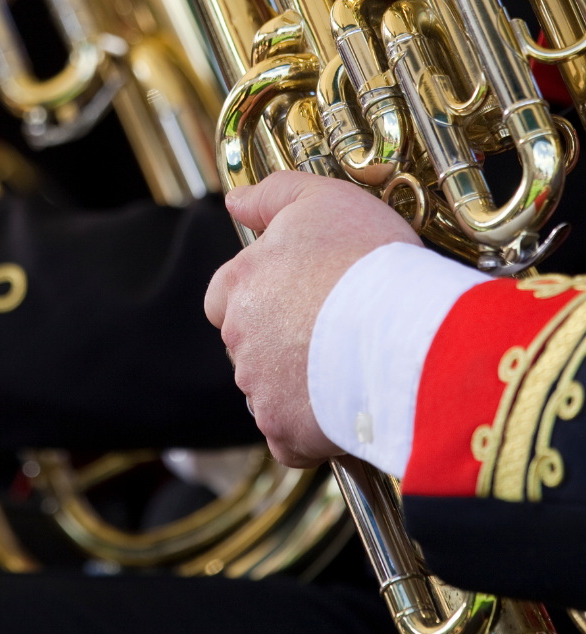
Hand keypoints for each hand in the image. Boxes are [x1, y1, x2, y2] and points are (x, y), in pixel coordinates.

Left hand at [205, 171, 421, 466]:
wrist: (408, 333)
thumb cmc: (368, 261)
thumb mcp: (320, 199)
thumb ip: (271, 195)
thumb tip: (235, 201)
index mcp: (238, 284)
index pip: (224, 295)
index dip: (260, 295)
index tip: (300, 295)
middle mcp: (238, 337)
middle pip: (249, 343)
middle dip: (280, 340)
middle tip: (335, 330)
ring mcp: (259, 387)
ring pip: (269, 389)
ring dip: (298, 383)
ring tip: (352, 367)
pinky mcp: (285, 431)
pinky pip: (289, 438)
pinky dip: (311, 432)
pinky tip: (346, 410)